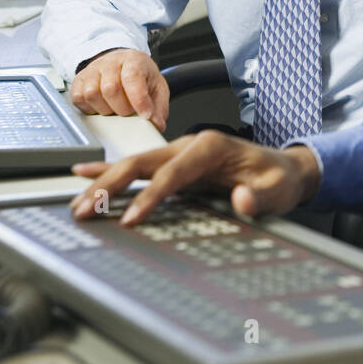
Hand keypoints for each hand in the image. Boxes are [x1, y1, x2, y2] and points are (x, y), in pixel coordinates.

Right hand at [69, 130, 320, 225]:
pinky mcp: (175, 163)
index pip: (172, 173)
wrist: (284, 168)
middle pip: (142, 163)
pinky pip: (138, 166)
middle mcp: (190, 144)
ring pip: (134, 164)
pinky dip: (110, 170)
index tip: (131, 219)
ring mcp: (180, 152)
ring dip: (104, 183)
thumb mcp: (278, 190)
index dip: (150, 196)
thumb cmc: (279, 178)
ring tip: (77, 203)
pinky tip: (85, 174)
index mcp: (211, 147)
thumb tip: (241, 199)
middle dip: (111, 186)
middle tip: (86, 210)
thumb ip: (260, 197)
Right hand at [70, 49, 168, 132]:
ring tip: (115, 109)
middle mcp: (110, 63)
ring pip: (91, 94)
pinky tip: (101, 107)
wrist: (122, 64)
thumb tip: (156, 124)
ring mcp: (92, 70)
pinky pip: (78, 98)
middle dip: (122, 109)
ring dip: (105, 109)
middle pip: (110, 88)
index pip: (132, 77)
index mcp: (133, 60)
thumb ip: (159, 106)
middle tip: (129, 112)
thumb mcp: (157, 87)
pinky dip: (89, 108)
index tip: (145, 115)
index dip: (139, 99)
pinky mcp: (79, 81)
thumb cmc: (140, 76)